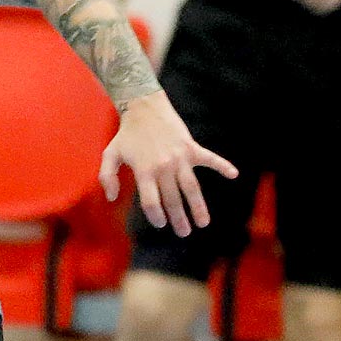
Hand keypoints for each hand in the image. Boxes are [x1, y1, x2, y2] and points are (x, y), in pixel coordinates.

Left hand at [100, 89, 237, 237]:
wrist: (143, 107)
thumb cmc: (126, 134)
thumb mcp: (110, 155)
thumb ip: (107, 177)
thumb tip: (111, 198)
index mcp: (144, 171)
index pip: (151, 202)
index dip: (156, 216)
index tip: (161, 224)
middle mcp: (163, 167)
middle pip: (173, 199)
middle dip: (179, 219)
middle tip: (184, 233)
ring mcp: (180, 157)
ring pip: (192, 187)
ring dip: (199, 206)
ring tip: (204, 223)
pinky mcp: (191, 147)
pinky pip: (210, 159)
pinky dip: (222, 166)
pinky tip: (234, 175)